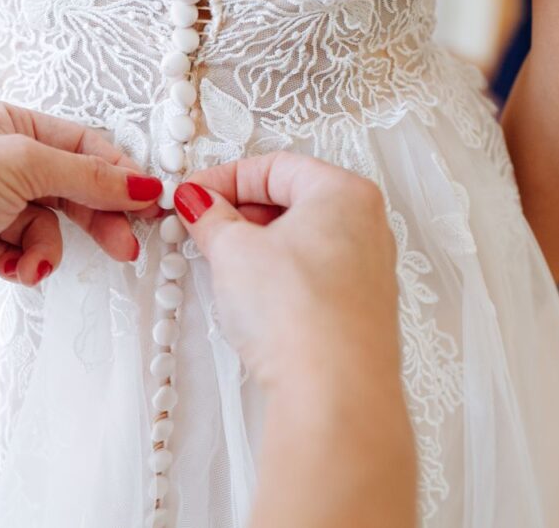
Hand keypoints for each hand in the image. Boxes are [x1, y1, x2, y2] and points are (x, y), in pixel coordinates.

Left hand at [0, 99, 162, 325]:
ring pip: (48, 225)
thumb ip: (85, 177)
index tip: (150, 202)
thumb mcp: (18, 167)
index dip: (117, 173)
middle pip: (69, 186)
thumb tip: (142, 184)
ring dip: (49, 247)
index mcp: (3, 122)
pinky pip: (24, 251)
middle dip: (97, 217)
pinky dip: (27, 262)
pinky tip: (18, 272)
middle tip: (128, 245)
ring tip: (34, 263)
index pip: (79, 144)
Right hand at [172, 152, 399, 387]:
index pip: (274, 166)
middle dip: (238, 211)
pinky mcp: (356, 309)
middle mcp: (366, 226)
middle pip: (289, 199)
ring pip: (299, 238)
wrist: (334, 392)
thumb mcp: (233, 250)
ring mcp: (366, 270)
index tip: (192, 196)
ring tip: (220, 263)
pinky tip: (250, 296)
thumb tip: (198, 203)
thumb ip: (210, 217)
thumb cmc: (299, 313)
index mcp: (345, 193)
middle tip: (200, 228)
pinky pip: (309, 274)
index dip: (223, 178)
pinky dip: (275, 274)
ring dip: (254, 244)